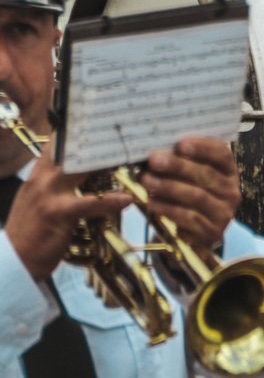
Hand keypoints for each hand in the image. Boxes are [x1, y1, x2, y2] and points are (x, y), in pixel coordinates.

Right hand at [5, 140, 130, 280]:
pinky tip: (126, 199)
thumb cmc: (32, 231)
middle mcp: (42, 179)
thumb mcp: (40, 200)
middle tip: (126, 130)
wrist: (12, 262)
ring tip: (133, 157)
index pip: (59, 143)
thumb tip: (88, 171)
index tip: (102, 118)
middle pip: (73, 150)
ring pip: (83, 169)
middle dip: (99, 139)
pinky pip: (89, 203)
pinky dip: (110, 201)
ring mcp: (48, 195)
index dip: (80, 129)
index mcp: (39, 174)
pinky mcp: (57, 213)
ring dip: (109, 162)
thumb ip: (60, 183)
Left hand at [141, 137, 239, 251]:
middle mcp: (231, 191)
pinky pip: (188, 217)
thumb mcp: (191, 178)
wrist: (194, 234)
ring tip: (147, 180)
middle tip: (155, 160)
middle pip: (207, 174)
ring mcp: (223, 213)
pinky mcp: (210, 232)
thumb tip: (156, 152)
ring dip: (169, 187)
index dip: (203, 147)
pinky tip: (152, 202)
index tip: (180, 144)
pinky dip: (167, 208)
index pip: (223, 154)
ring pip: (197, 196)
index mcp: (229, 172)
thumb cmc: (189, 197)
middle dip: (178, 166)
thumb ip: (181, 163)